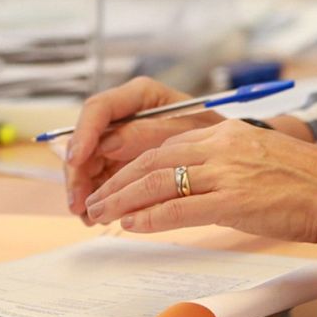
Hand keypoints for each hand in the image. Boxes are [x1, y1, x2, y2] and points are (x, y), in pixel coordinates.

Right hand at [64, 77, 222, 220]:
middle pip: (87, 140)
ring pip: (90, 164)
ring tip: (90, 217)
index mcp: (139, 97)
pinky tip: (96, 219)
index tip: (77, 159)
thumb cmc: (218, 135)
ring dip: (85, 191)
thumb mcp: (189, 132)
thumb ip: (147, 133)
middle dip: (79, 173)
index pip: (98, 110)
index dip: (83, 134)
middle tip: (79, 203)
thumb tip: (107, 143)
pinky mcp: (125, 163)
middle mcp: (125, 116)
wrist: (239, 155)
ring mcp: (122, 140)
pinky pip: (103, 180)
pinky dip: (99, 199)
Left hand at [82, 120, 316, 246]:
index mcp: (225, 133)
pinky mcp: (234, 200)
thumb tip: (187, 183)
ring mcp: (227, 172)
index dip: (130, 161)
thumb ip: (222, 164)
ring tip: (100, 214)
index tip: (109, 176)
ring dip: (122, 200)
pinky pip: (179, 208)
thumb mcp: (257, 158)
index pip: (163, 142)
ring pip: (158, 181)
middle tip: (93, 198)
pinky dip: (150, 217)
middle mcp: (221, 146)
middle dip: (117, 180)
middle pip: (152, 159)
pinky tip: (131, 225)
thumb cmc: (306, 184)